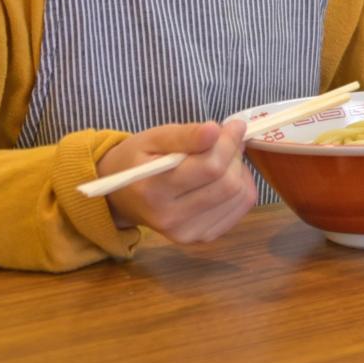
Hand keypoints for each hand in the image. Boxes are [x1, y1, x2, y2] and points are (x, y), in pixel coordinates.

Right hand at [100, 119, 256, 243]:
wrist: (122, 197)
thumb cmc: (138, 160)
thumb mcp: (153, 138)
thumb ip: (184, 135)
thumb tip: (214, 131)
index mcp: (153, 190)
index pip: (210, 167)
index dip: (228, 142)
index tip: (234, 125)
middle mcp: (170, 218)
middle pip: (228, 184)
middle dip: (235, 155)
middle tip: (228, 140)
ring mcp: (188, 233)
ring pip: (240, 196)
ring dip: (240, 170)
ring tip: (223, 158)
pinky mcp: (202, 237)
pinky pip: (241, 209)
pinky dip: (241, 187)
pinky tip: (224, 177)